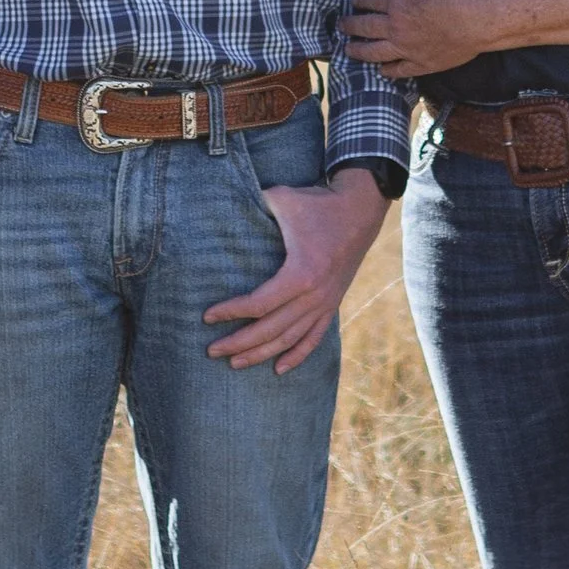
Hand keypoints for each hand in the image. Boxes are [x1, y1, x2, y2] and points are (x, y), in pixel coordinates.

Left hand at [204, 167, 387, 374]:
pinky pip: (314, 337)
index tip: (207, 316)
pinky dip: (297, 356)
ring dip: (261, 354)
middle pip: (270, 330)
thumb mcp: (282, 199)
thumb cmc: (316, 203)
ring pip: (290, 339)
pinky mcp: (332, 304)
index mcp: (301, 273)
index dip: (231, 312)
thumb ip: (252, 206)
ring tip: (235, 364)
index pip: (259, 304)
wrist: (360, 208)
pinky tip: (279, 370)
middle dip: (238, 343)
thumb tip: (220, 207)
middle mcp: (314, 295)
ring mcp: (325, 303)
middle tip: (211, 351)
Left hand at [342, 0, 489, 80]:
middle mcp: (396, 27)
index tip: (354, 1)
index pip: (371, 0)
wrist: (477, 18)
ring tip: (348, 49)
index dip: (360, 0)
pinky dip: (387, 72)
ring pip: (374, 52)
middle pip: (365, 27)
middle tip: (341, 25)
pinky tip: (380, 72)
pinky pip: (398, 71)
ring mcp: (406, 48)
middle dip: (350, 25)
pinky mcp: (421, 64)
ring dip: (358, 51)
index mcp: (397, 2)